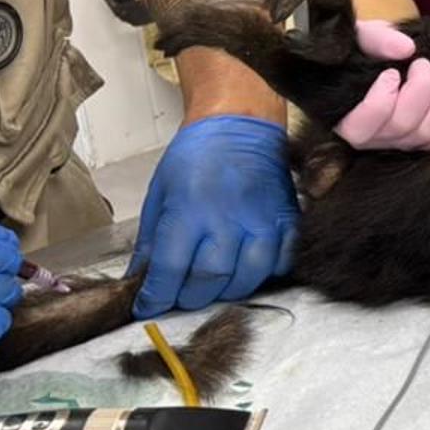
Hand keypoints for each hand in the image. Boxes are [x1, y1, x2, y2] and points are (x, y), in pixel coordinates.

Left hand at [129, 115, 298, 318]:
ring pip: (248, 277)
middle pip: (210, 279)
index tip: (149, 305)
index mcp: (188, 210)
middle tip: (180, 295)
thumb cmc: (195, 156)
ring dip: (226, 290)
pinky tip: (248, 267)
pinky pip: (282, 261)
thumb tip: (142, 279)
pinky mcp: (287, 218)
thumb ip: (152, 240)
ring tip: (213, 284)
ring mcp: (262, 220)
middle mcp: (227, 218)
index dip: (156, 296)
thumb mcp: (160, 193)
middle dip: (189, 297)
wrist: (240, 123)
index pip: (169, 270)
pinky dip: (265, 273)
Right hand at [336, 20, 429, 150]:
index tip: (391, 72)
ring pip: (426, 134)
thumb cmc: (361, 47)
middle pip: (401, 127)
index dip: (380, 103)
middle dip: (422, 90)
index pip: (359, 129)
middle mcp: (370, 137)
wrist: (378, 55)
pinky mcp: (420, 140)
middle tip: (424, 62)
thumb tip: (406, 48)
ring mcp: (397, 142)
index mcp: (342, 117)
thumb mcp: (359, 35)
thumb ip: (375, 39)